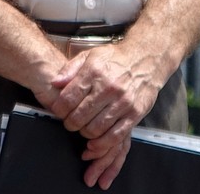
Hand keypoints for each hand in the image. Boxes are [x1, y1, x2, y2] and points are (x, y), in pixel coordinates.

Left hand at [48, 43, 161, 188]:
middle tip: (69, 122)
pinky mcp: (134, 114)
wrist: (145, 60)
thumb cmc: (114, 58)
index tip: (58, 111)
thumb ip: (70, 69)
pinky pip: (115, 135)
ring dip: (84, 133)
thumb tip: (55, 83)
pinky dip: (102, 143)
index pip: (69, 98)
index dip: (59, 109)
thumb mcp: (89, 55)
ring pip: (96, 128)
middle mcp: (108, 88)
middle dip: (70, 123)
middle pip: (80, 116)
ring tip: (82, 128)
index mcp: (93, 72)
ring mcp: (122, 102)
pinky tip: (95, 142)